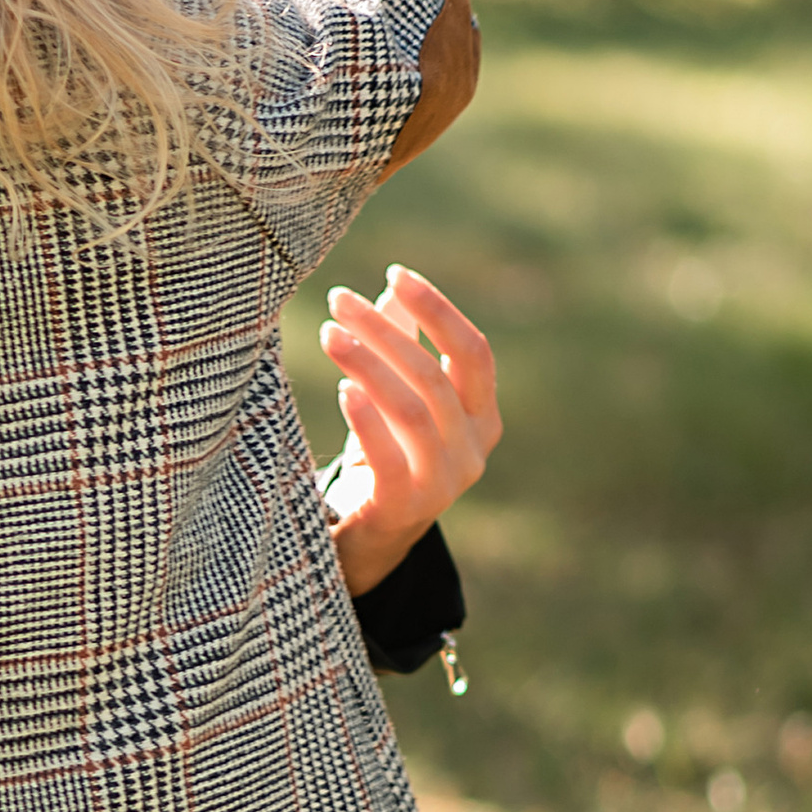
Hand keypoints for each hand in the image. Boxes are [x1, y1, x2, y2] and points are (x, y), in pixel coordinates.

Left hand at [319, 266, 500, 596]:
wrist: (369, 539)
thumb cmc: (384, 454)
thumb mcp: (396, 397)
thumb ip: (402, 346)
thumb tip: (391, 288)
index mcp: (482, 416)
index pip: (473, 352)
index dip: (438, 309)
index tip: (395, 273)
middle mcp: (473, 449)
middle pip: (434, 375)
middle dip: (385, 330)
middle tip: (339, 299)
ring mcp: (445, 483)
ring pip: (413, 410)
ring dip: (369, 366)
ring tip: (329, 334)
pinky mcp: (407, 509)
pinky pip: (391, 458)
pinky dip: (368, 420)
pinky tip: (342, 388)